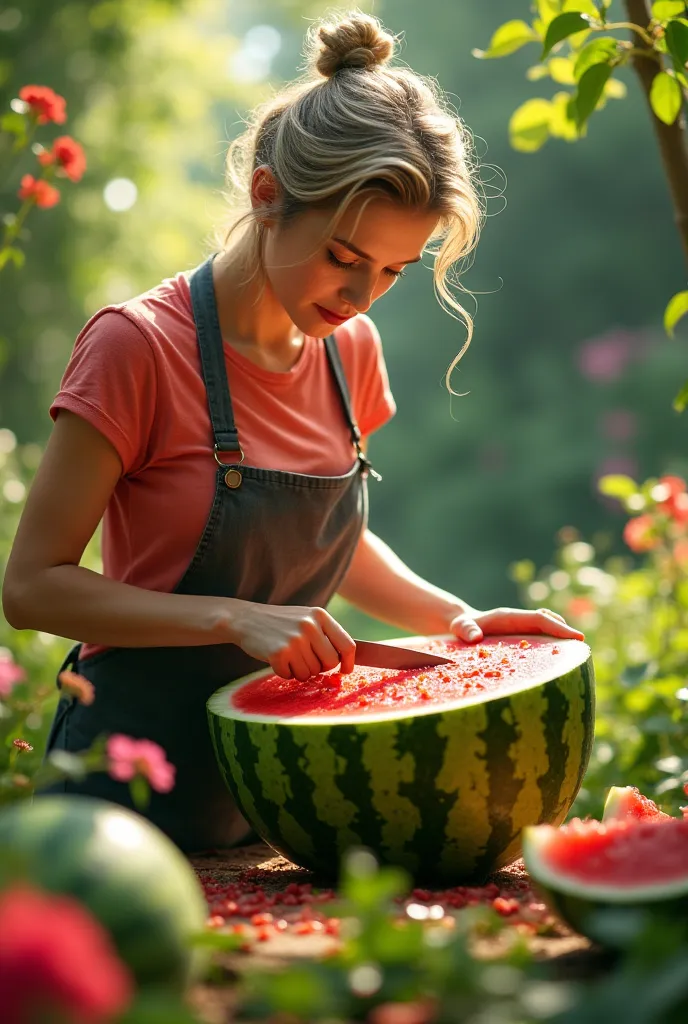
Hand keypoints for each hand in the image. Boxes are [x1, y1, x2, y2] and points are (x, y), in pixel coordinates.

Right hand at [227, 601, 355, 680]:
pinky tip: (276, 658)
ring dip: (299, 670)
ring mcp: (294, 640)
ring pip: (310, 673)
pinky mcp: (279, 653)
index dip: (349, 662)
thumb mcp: (306, 618)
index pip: (347, 644)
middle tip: (305, 660)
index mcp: (320, 616)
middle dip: (320, 668)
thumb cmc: (280, 623)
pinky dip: (284, 672)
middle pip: (330, 663)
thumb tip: (347, 661)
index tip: (345, 670)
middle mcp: (309, 626)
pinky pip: (291, 676)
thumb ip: (325, 634)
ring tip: (288, 655)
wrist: (245, 619)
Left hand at [448, 605, 584, 643]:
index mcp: (510, 617)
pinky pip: (542, 639)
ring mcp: (523, 629)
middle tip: (583, 647)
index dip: (558, 627)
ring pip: (548, 630)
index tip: (576, 637)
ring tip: (577, 656)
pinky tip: (559, 662)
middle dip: (566, 632)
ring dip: (562, 638)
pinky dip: (553, 645)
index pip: (539, 619)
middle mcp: (520, 621)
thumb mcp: (459, 628)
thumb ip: (465, 630)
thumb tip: (475, 637)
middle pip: (549, 623)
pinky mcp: (523, 638)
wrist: (461, 626)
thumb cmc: (461, 628)